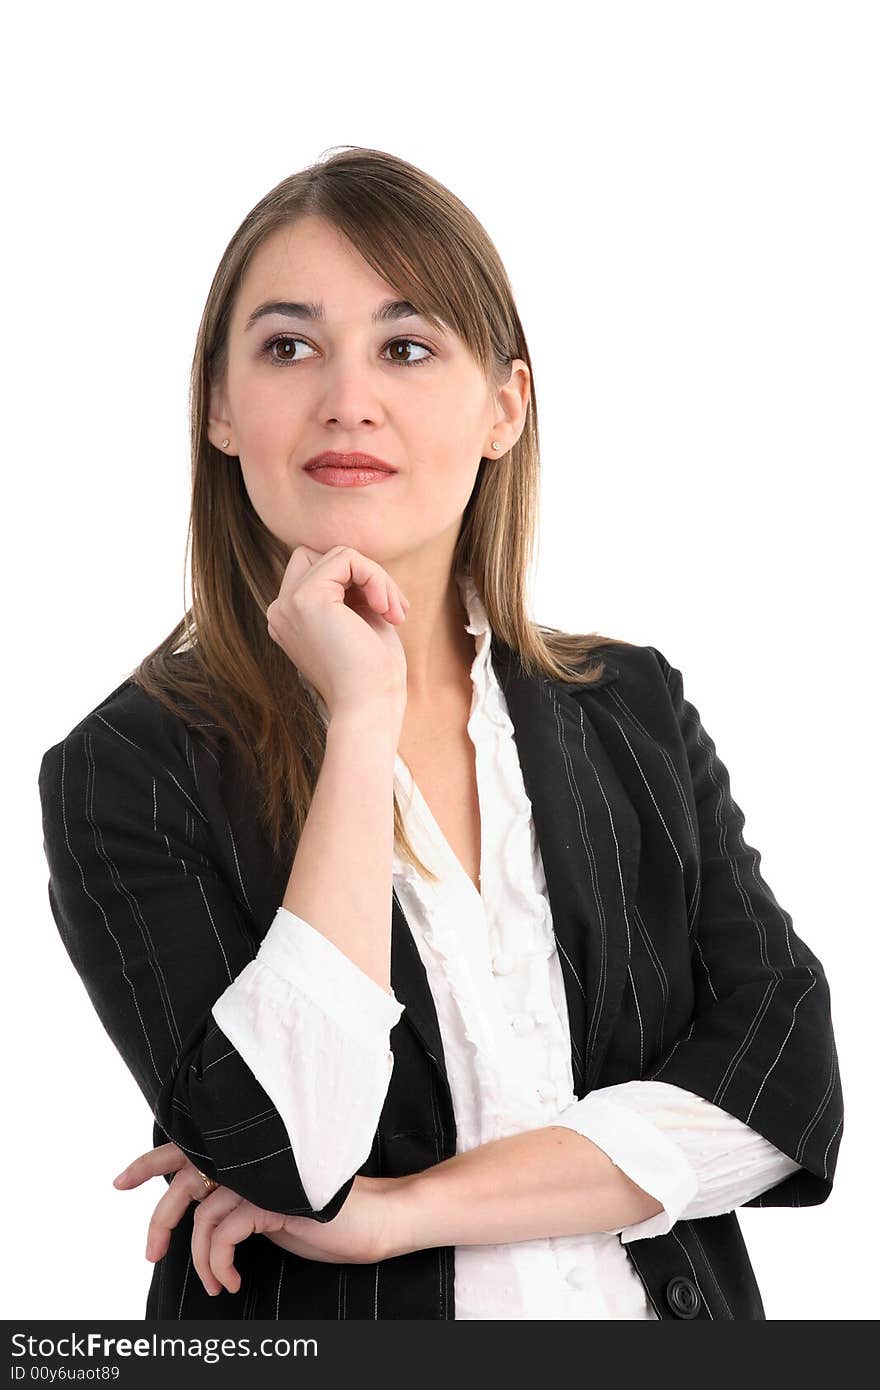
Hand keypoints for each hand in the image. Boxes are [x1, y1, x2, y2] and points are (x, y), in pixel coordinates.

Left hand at [113, 1142, 414, 1295]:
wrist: (371, 1222)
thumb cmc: (321, 1218)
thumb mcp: (267, 1207)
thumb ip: (235, 1197)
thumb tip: (194, 1211)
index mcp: (247, 1156)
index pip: (188, 1148)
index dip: (150, 1161)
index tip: (120, 1181)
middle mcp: (250, 1159)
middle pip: (184, 1181)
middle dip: (161, 1222)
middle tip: (153, 1255)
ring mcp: (262, 1176)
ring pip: (203, 1216)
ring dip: (201, 1260)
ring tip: (216, 1284)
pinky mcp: (273, 1198)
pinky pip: (224, 1234)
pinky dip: (219, 1263)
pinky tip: (232, 1280)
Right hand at [265, 544, 410, 721]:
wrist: (370, 707)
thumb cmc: (374, 674)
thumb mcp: (360, 621)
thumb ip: (351, 590)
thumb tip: (356, 559)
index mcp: (290, 619)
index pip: (318, 570)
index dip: (356, 581)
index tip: (385, 610)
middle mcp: (281, 610)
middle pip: (323, 556)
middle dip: (365, 574)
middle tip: (391, 608)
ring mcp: (289, 604)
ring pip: (339, 555)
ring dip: (377, 578)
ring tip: (394, 612)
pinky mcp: (305, 598)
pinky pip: (347, 558)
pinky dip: (376, 577)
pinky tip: (386, 609)